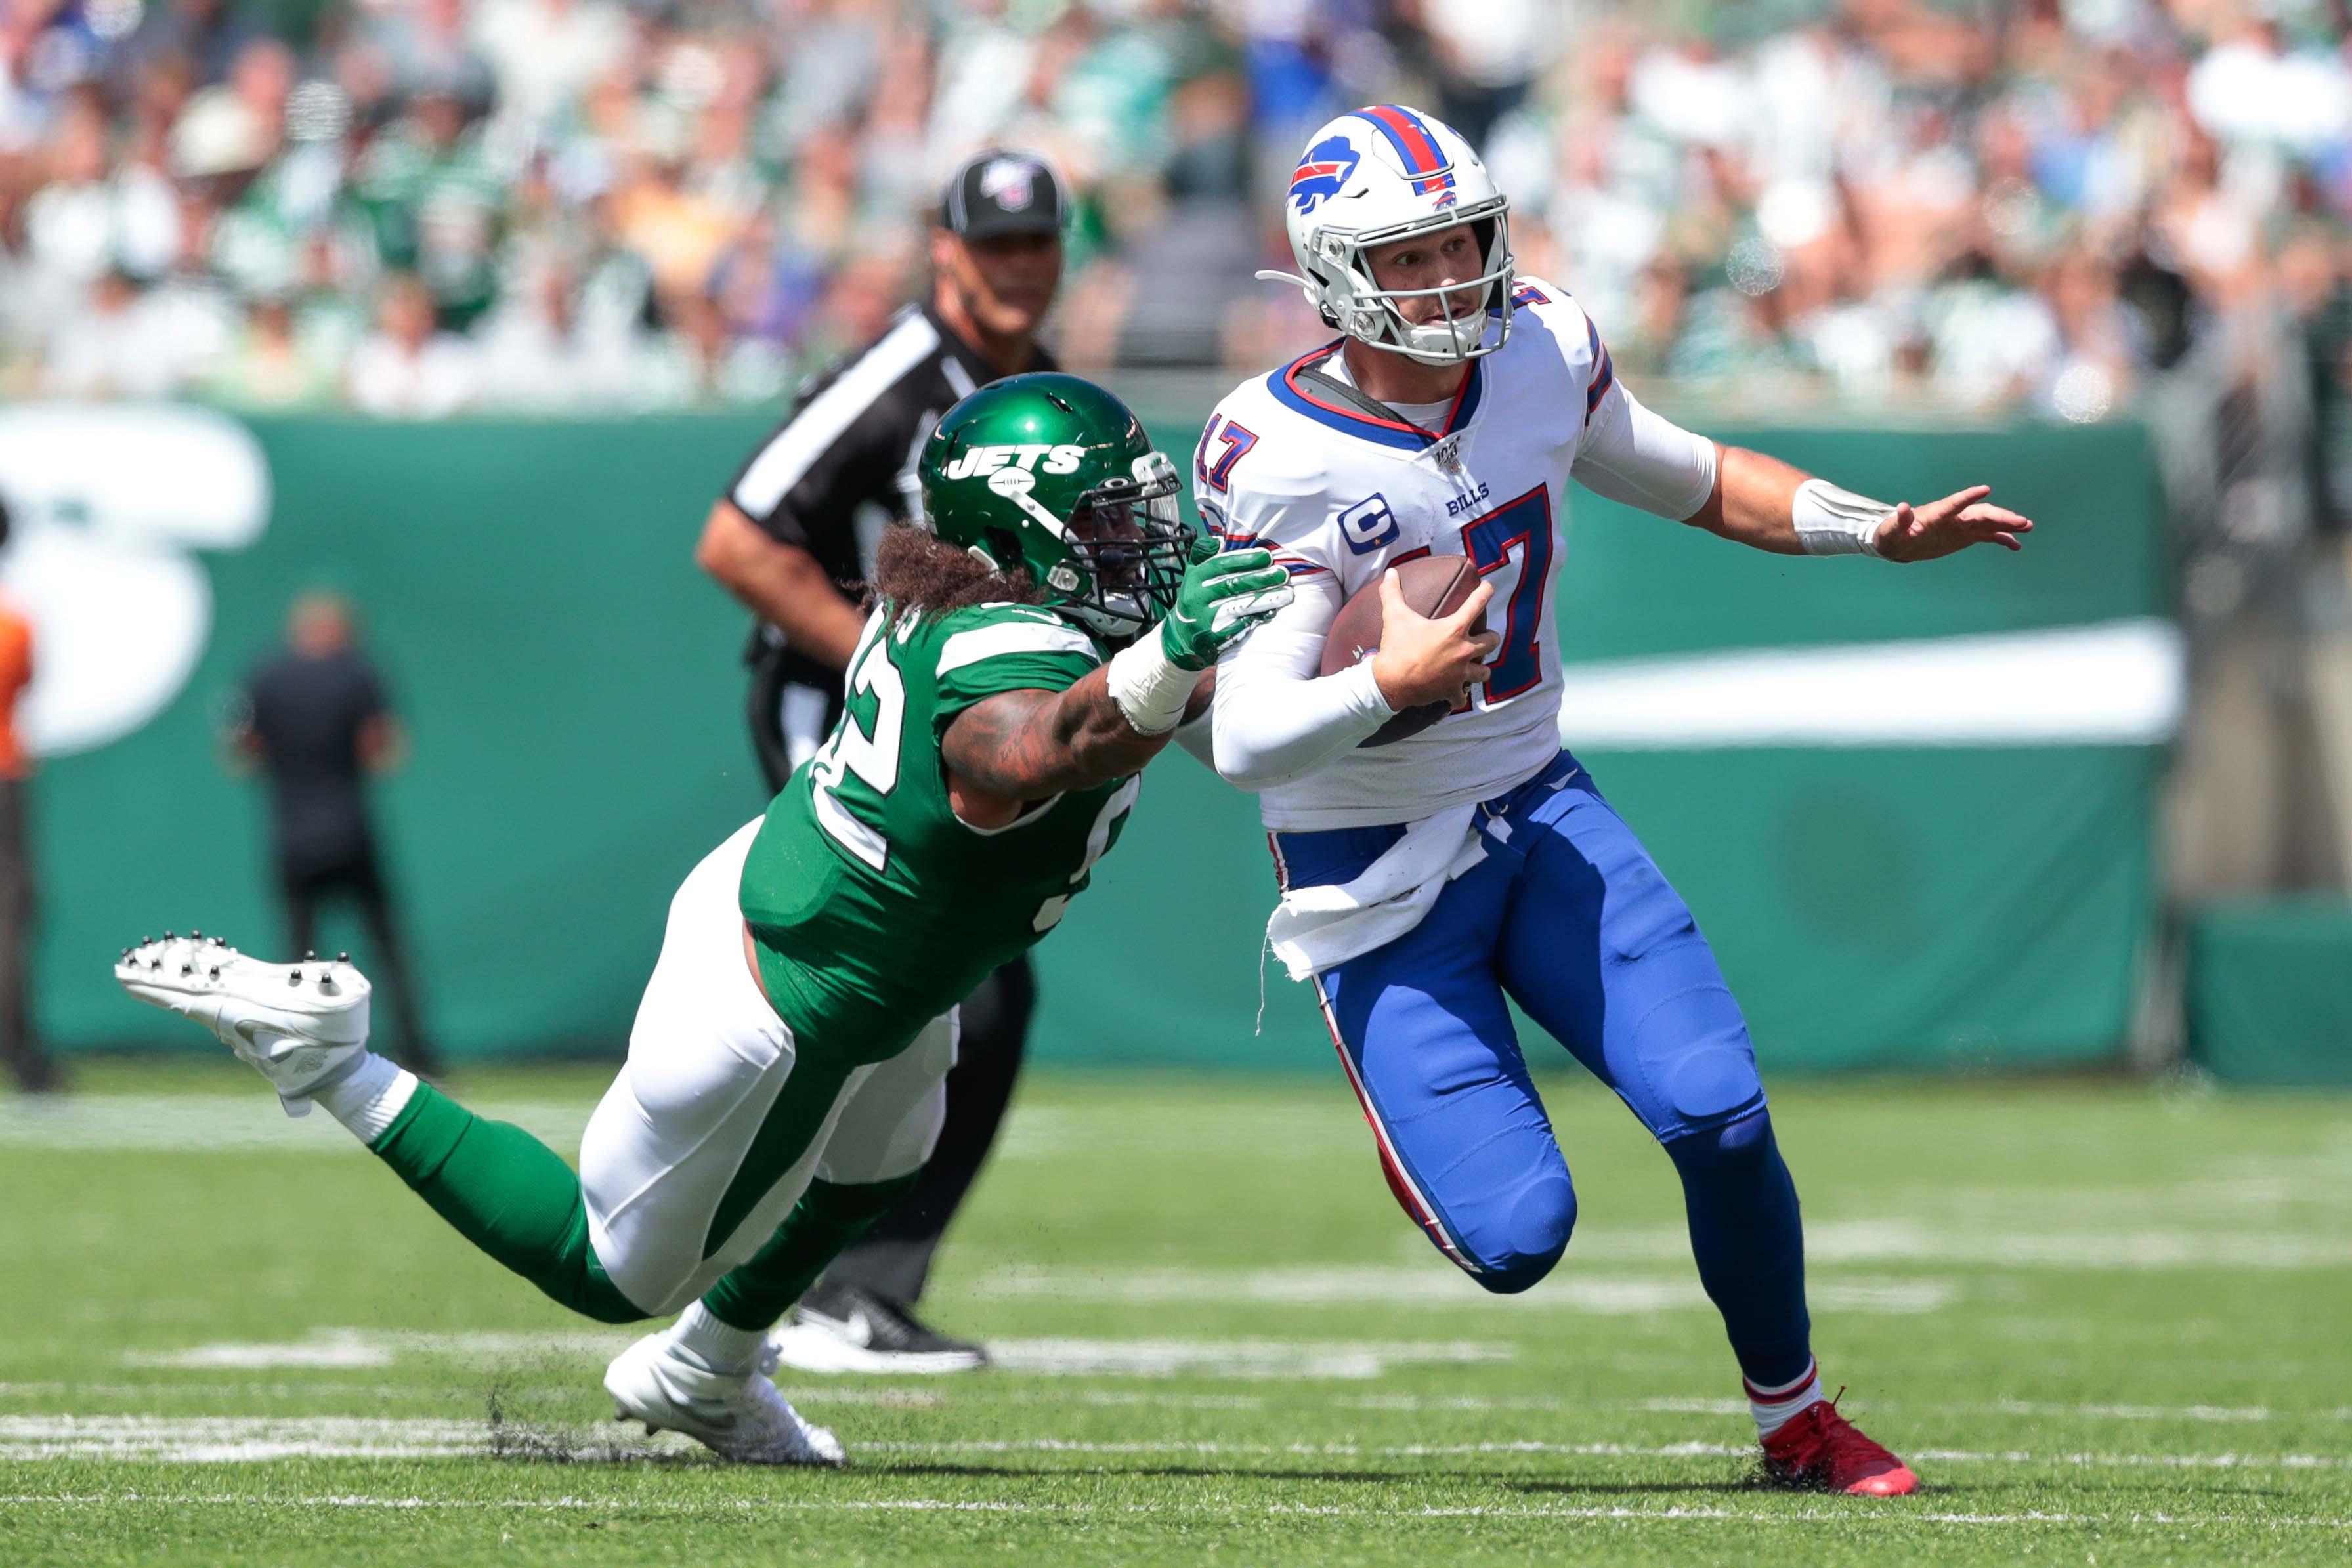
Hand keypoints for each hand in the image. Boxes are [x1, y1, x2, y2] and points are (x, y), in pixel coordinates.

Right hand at [1157, 546, 1293, 670]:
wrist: (1179, 638)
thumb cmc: (1195, 598)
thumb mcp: (1193, 575)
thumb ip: (1203, 554)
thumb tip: (1219, 539)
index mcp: (1194, 579)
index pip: (1219, 565)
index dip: (1243, 559)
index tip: (1267, 555)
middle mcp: (1196, 598)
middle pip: (1231, 585)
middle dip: (1260, 578)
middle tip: (1283, 573)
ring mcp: (1203, 619)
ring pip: (1237, 607)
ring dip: (1264, 600)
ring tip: (1286, 594)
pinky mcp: (1211, 638)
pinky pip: (1237, 627)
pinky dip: (1256, 619)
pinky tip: (1273, 612)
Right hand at [1369, 569, 1499, 711]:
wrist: (1390, 682)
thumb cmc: (1396, 647)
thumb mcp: (1394, 616)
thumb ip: (1393, 592)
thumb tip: (1390, 573)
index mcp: (1454, 629)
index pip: (1477, 603)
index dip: (1486, 592)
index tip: (1489, 588)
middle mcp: (1464, 650)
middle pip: (1492, 641)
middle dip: (1490, 637)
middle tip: (1485, 636)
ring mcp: (1460, 673)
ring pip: (1484, 671)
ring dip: (1480, 668)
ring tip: (1475, 666)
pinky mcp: (1452, 691)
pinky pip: (1463, 695)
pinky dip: (1460, 694)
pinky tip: (1457, 693)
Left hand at [1872, 485, 2033, 561]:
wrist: (1898, 544)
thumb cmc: (1893, 535)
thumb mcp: (1893, 531)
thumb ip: (1900, 521)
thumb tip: (1902, 508)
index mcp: (1937, 513)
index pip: (1955, 503)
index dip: (1968, 497)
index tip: (1985, 489)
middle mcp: (1954, 517)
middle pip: (1980, 514)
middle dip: (2000, 516)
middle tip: (2021, 522)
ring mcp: (1962, 526)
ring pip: (1989, 522)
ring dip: (2007, 524)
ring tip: (2027, 526)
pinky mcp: (1966, 536)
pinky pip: (1987, 536)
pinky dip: (2001, 539)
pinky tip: (2016, 545)